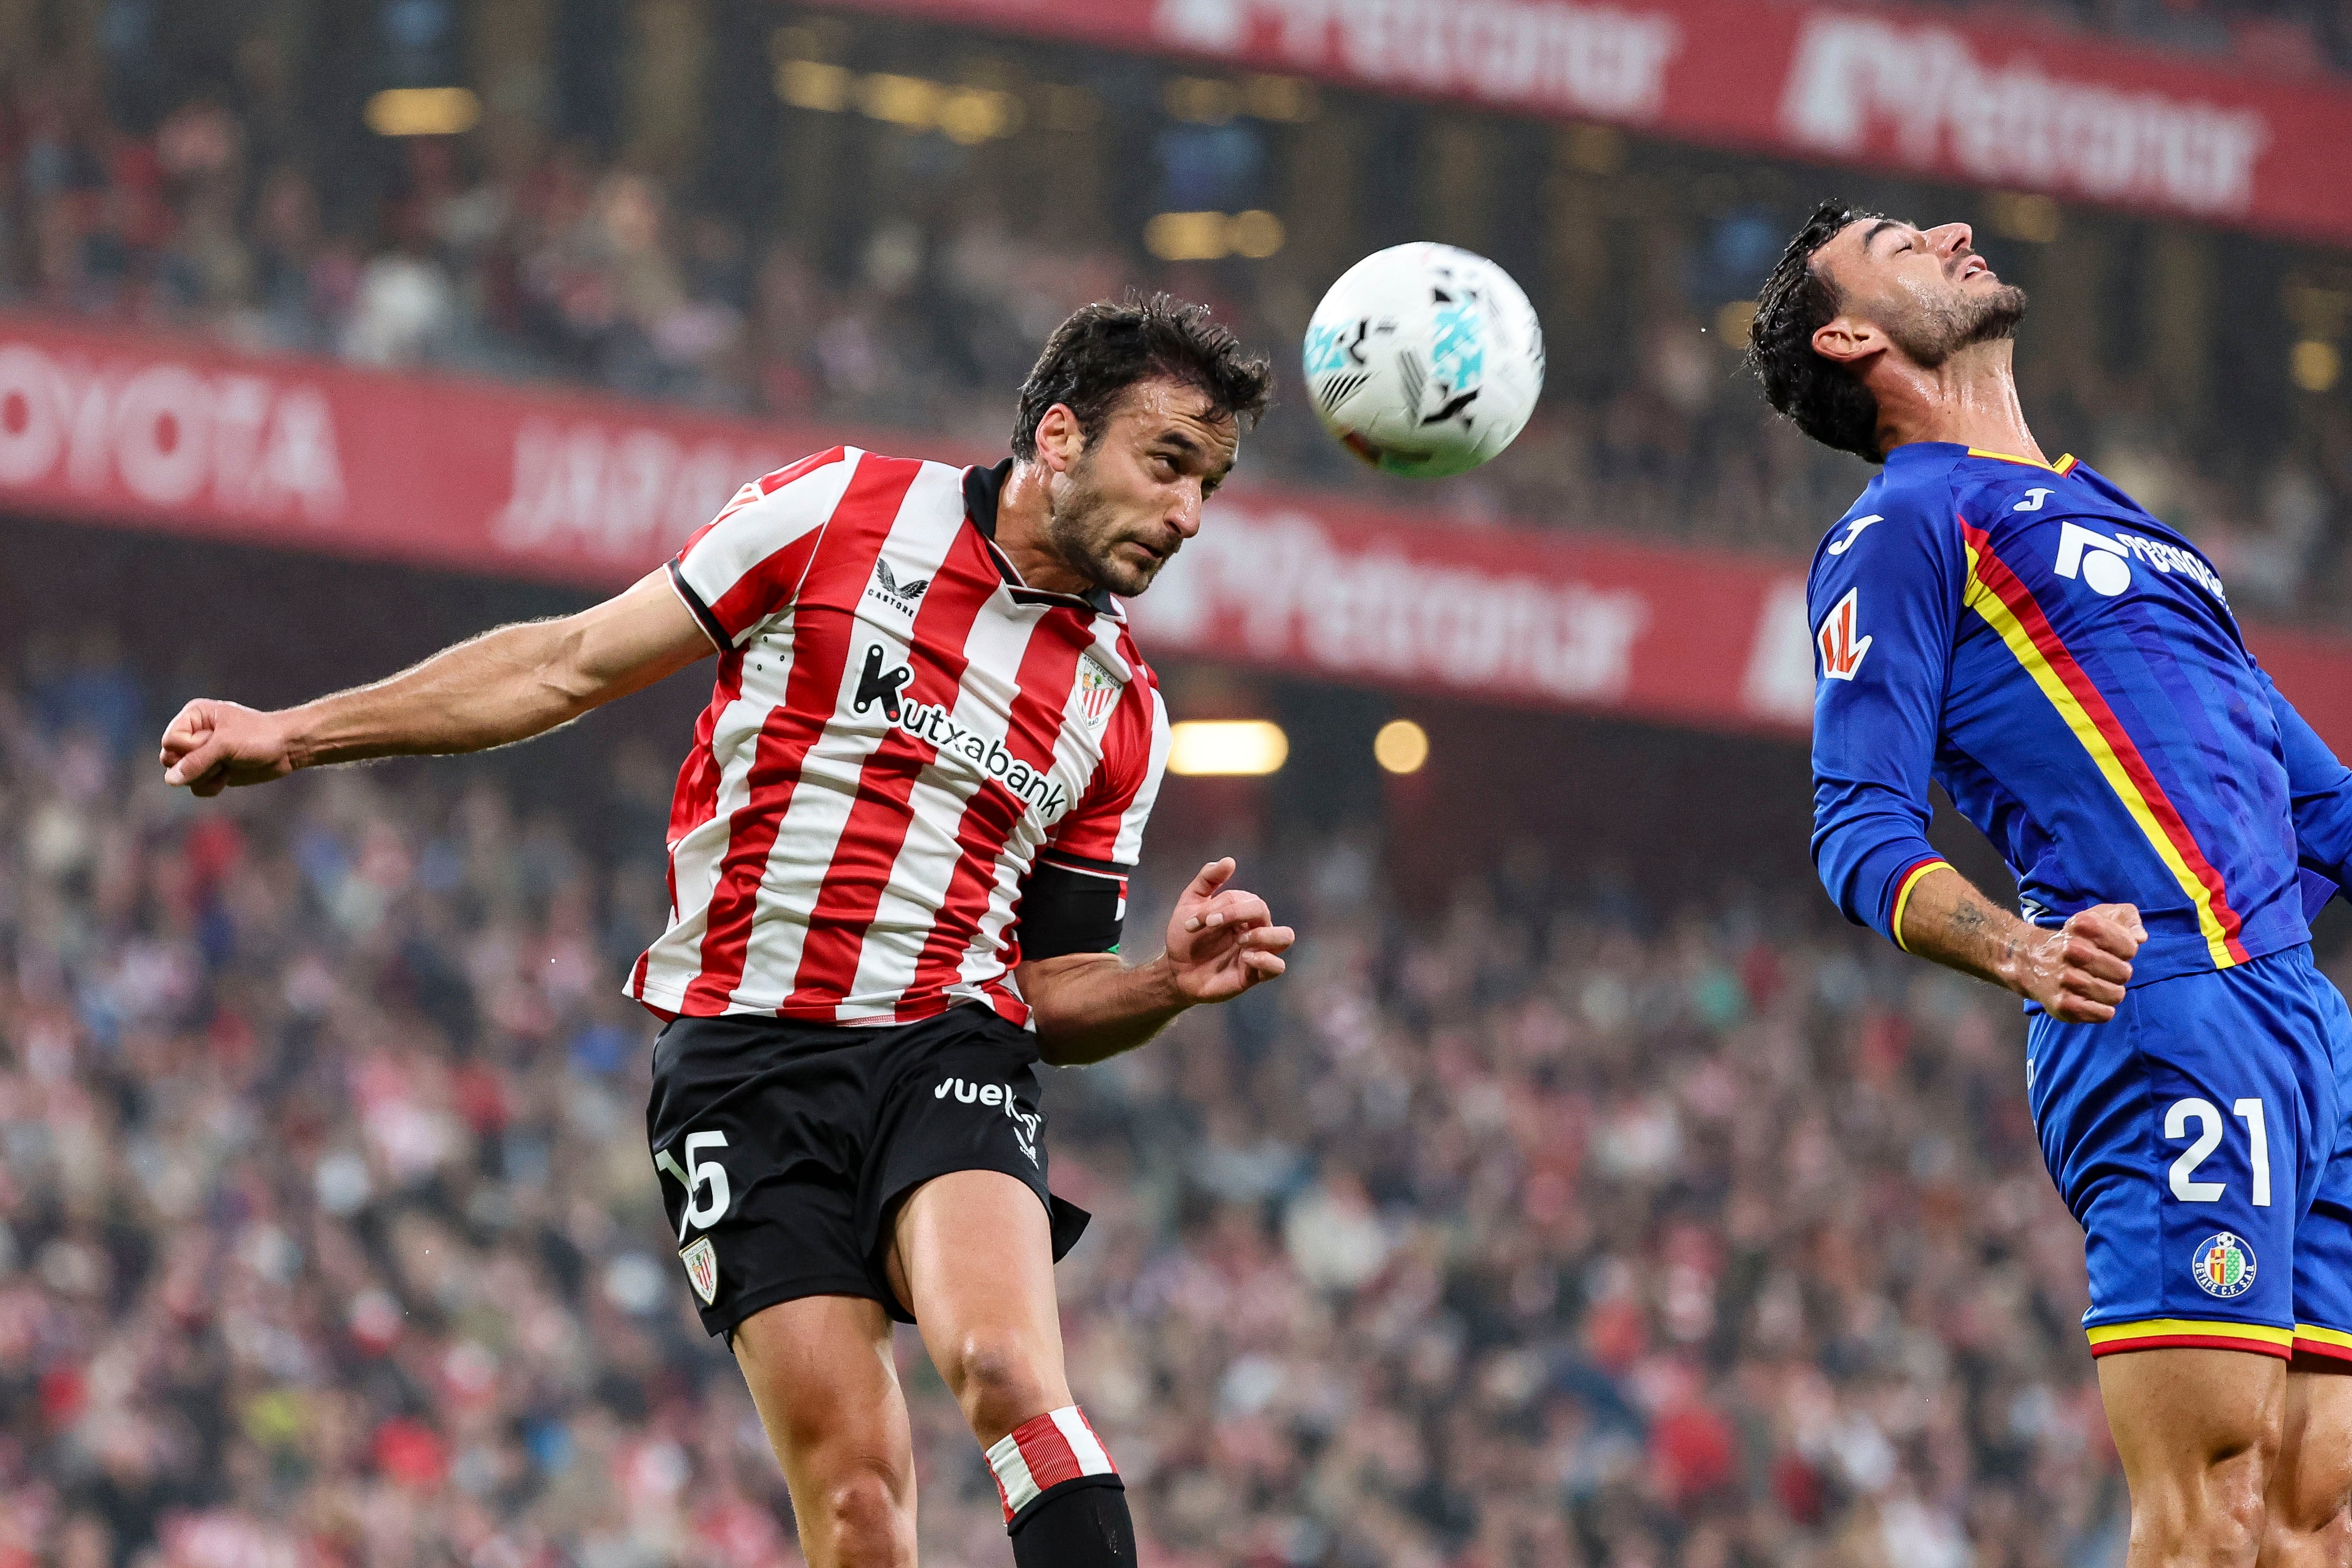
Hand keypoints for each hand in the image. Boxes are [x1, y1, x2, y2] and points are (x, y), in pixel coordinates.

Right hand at [159, 700, 299, 796]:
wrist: (286, 749)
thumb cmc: (259, 737)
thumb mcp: (226, 745)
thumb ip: (196, 761)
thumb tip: (170, 780)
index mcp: (193, 717)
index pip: (169, 741)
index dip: (188, 749)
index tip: (213, 743)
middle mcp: (193, 734)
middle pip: (170, 760)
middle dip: (196, 765)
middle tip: (221, 758)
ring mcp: (201, 754)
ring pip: (182, 777)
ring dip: (206, 776)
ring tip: (227, 765)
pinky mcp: (210, 771)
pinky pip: (196, 787)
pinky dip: (211, 785)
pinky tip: (228, 775)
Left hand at [1162, 857, 1294, 1003]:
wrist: (1176, 971)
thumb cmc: (1185, 938)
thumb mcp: (1189, 904)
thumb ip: (1208, 880)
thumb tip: (1230, 861)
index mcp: (1242, 911)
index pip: (1244, 898)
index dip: (1220, 906)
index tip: (1192, 922)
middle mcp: (1255, 929)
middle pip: (1263, 910)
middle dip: (1235, 913)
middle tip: (1210, 924)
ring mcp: (1257, 951)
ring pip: (1285, 936)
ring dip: (1262, 934)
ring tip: (1239, 940)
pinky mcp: (1255, 975)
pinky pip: (1278, 967)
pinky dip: (1266, 960)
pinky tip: (1245, 958)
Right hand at [2018, 902, 2145, 1022]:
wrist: (2030, 961)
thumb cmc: (2074, 939)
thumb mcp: (2098, 916)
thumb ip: (2127, 916)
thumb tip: (2141, 937)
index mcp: (2084, 926)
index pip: (2130, 947)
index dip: (2124, 950)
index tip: (2108, 950)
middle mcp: (2073, 950)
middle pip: (2125, 973)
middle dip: (2117, 973)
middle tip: (2100, 970)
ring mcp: (2066, 979)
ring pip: (2116, 995)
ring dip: (2109, 992)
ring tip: (2094, 985)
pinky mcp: (2063, 1004)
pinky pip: (2104, 1014)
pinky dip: (2102, 1010)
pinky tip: (2090, 1000)